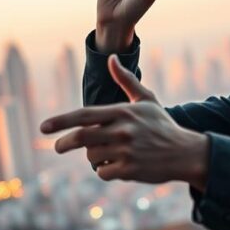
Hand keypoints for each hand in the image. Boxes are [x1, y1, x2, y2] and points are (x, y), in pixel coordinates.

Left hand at [40, 54, 208, 188]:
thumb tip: (111, 58)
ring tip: (107, 153)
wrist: (185, 152)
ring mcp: (126, 151)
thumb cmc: (162, 125)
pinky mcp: (130, 169)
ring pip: (92, 157)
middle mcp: (123, 130)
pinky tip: (118, 166)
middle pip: (81, 138)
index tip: (43, 127)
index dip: (61, 121)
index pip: (84, 115)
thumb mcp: (146, 100)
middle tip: (58, 146)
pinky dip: (105, 170)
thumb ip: (126, 80)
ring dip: (93, 157)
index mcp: (123, 112)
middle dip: (64, 143)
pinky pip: (103, 172)